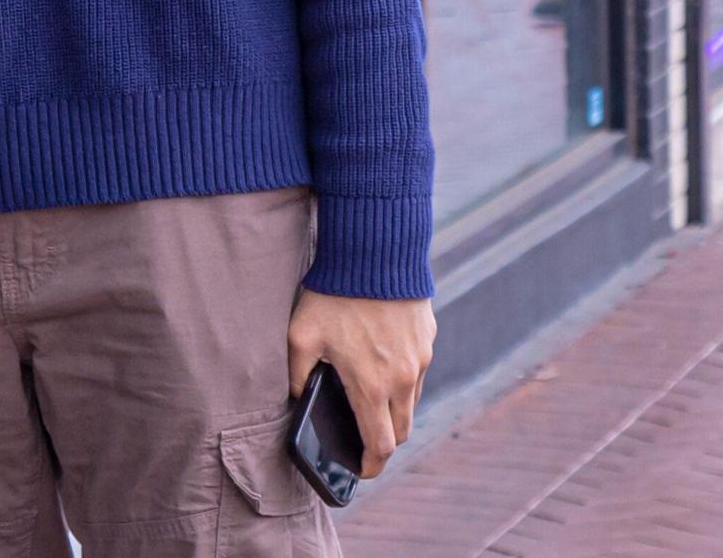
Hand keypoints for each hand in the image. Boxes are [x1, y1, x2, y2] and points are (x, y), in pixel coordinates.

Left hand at [288, 289, 434, 477]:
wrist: (376, 251)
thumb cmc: (334, 295)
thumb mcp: (300, 336)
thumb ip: (294, 375)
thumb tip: (295, 397)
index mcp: (372, 386)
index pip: (381, 446)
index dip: (370, 466)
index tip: (360, 470)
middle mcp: (404, 378)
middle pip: (402, 430)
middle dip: (384, 442)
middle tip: (364, 441)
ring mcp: (420, 358)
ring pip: (412, 401)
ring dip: (395, 409)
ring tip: (370, 399)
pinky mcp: (428, 338)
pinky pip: (418, 371)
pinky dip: (404, 379)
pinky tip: (381, 361)